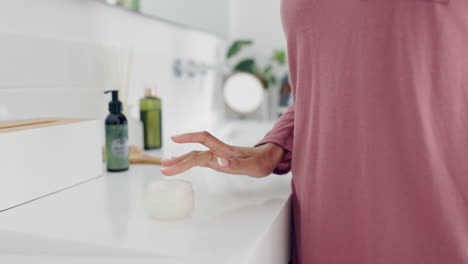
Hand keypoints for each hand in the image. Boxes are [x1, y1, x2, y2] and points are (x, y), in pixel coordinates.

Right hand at [160, 131, 284, 177]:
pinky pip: (199, 160)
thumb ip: (236, 165)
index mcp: (225, 150)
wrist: (266, 159)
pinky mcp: (217, 161)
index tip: (174, 138)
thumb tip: (219, 162)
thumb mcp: (253, 166)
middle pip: (195, 152)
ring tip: (164, 165)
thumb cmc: (261, 162)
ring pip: (195, 156)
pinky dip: (187, 162)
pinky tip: (178, 164)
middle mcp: (218, 152)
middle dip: (179, 159)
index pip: (204, 139)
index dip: (189, 137)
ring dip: (180, 160)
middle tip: (163, 167)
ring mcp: (216, 156)